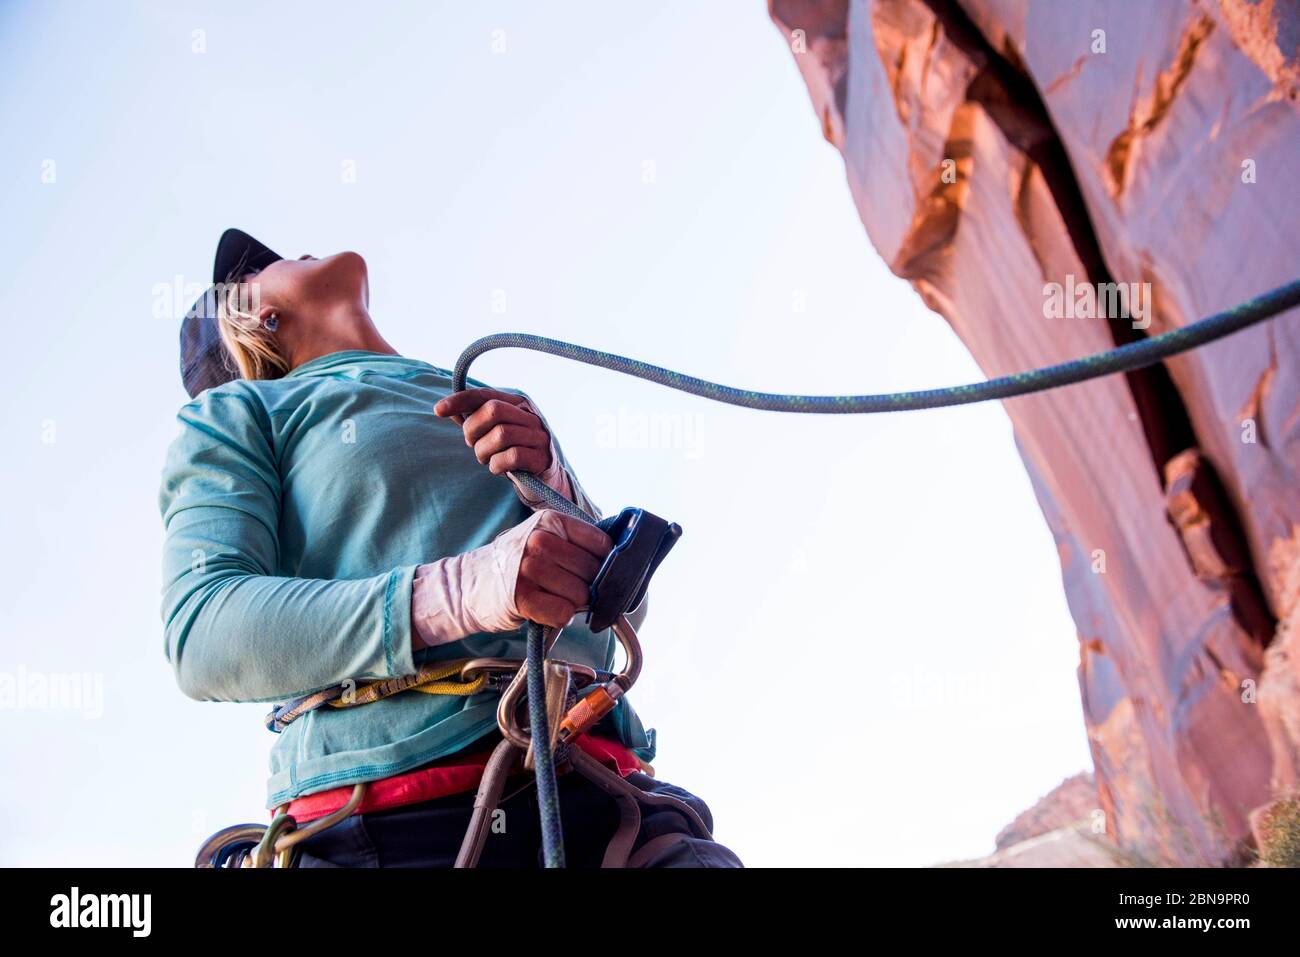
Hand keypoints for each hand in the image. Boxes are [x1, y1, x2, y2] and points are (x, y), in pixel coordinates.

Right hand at [411, 509, 612, 646]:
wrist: (470, 584)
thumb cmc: (516, 563)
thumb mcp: (544, 538)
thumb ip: (577, 543)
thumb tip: (620, 560)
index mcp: (551, 521)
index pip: (602, 544)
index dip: (607, 563)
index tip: (598, 572)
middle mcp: (539, 541)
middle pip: (593, 572)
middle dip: (588, 587)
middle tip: (570, 589)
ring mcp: (528, 569)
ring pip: (580, 595)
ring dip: (573, 603)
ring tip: (554, 597)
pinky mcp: (522, 598)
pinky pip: (563, 613)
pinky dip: (560, 616)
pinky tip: (545, 608)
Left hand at [435, 388, 552, 476]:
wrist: (545, 479)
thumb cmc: (513, 452)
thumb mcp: (492, 433)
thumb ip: (473, 421)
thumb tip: (444, 409)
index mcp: (518, 404)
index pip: (485, 395)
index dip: (460, 400)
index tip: (438, 410)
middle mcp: (531, 416)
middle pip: (493, 410)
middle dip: (473, 429)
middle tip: (473, 444)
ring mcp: (539, 436)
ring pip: (502, 434)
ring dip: (484, 450)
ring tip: (485, 458)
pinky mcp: (541, 458)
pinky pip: (512, 456)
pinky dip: (496, 464)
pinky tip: (497, 468)